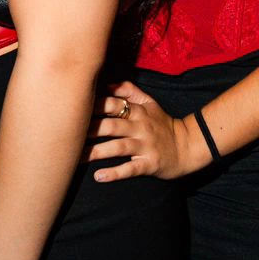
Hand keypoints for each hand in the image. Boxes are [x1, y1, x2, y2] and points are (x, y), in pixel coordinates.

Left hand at [88, 80, 207, 181]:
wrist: (187, 146)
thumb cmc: (162, 124)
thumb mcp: (149, 103)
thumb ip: (130, 90)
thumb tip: (107, 83)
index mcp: (139, 111)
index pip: (114, 104)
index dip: (95, 106)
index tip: (76, 109)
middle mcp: (141, 127)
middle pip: (113, 125)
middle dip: (91, 129)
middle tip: (71, 135)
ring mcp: (145, 146)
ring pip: (119, 147)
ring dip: (98, 152)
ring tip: (79, 157)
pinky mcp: (149, 164)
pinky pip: (130, 169)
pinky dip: (115, 173)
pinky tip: (99, 176)